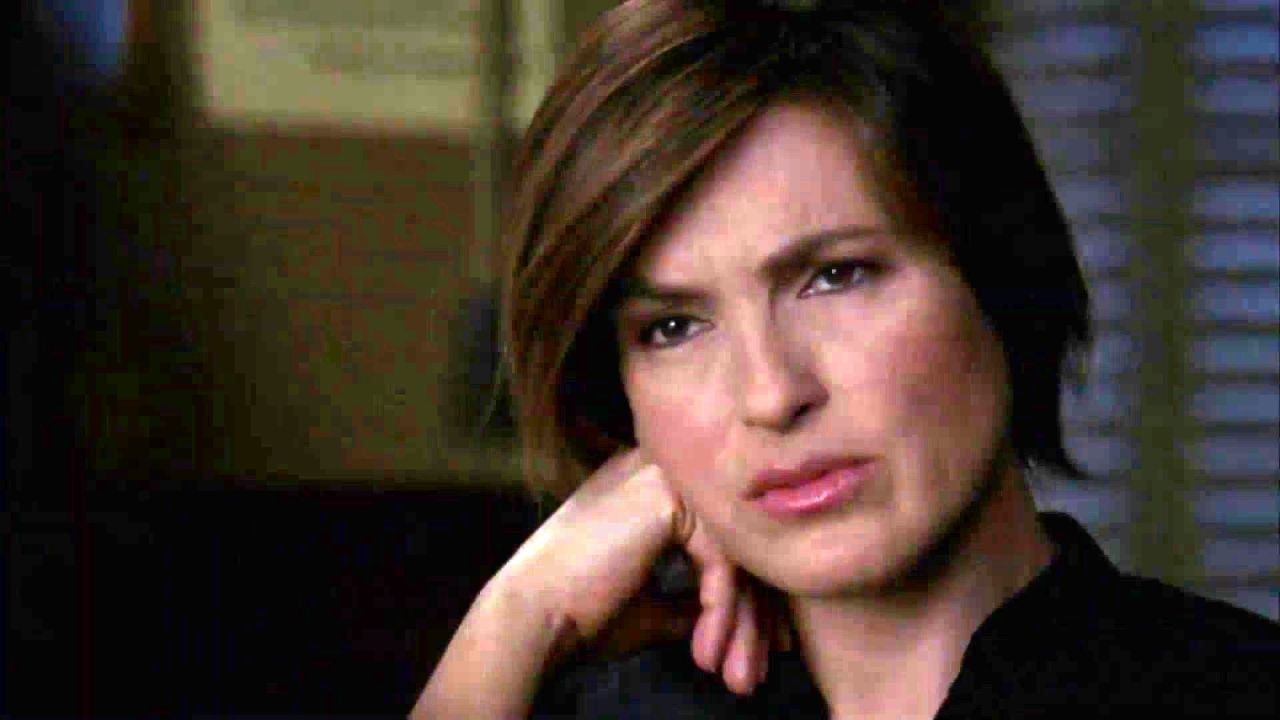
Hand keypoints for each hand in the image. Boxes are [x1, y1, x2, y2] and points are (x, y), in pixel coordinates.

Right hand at [495, 448, 785, 693]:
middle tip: (756, 670)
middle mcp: (660, 471)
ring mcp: (662, 477)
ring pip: (732, 554)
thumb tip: (742, 619)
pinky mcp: (664, 498)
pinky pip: (719, 559)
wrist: (534, 616)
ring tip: (738, 676)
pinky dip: (721, 612)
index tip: (763, 647)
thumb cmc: (581, 613)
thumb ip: (693, 600)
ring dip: (740, 623)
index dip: (747, 596)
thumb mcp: (652, 605)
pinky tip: (707, 653)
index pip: (722, 537)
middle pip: (733, 542)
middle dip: (753, 614)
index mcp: (653, 489)